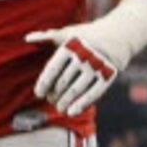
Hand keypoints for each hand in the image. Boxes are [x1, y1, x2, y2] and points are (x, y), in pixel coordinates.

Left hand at [27, 0, 146, 117]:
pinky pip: (94, 93)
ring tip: (60, 108)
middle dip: (55, 95)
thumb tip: (27, 38)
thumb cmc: (86, 35)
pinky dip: (82, 104)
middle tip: (51, 100)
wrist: (119, 35)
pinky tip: (72, 113)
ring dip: (66, 102)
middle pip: (64, 82)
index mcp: (70, 46)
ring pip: (77, 89)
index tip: (38, 94)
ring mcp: (97, 66)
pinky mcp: (109, 75)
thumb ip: (47, 37)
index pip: (52, 69)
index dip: (44, 84)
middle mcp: (83, 56)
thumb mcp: (67, 33)